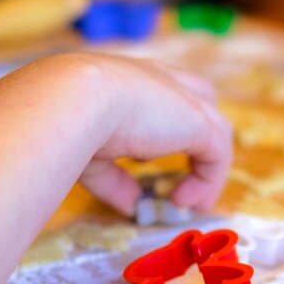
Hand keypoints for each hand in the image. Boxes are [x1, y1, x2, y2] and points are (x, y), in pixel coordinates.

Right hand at [5, 53, 232, 215]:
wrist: (73, 99)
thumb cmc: (66, 120)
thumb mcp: (90, 154)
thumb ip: (114, 179)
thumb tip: (131, 205)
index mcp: (125, 77)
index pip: (155, 92)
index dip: (155, 125)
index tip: (139, 162)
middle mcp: (158, 79)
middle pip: (197, 95)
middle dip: (197, 132)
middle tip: (185, 174)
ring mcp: (182, 96)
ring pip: (213, 127)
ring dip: (204, 168)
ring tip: (186, 202)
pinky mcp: (199, 120)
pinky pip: (217, 152)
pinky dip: (208, 180)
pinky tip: (183, 202)